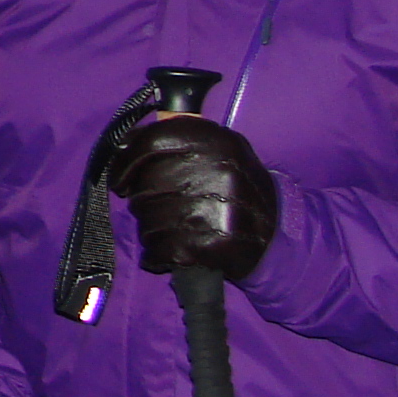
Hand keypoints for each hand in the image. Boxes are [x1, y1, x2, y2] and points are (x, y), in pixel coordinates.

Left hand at [111, 112, 280, 280]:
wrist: (277, 238)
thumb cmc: (237, 190)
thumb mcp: (222, 151)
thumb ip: (178, 141)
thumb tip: (125, 141)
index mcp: (219, 141)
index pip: (152, 141)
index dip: (126, 162)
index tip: (120, 181)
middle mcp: (219, 170)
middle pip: (145, 187)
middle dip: (143, 203)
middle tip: (158, 211)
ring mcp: (216, 208)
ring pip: (148, 220)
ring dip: (151, 230)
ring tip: (171, 232)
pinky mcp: (212, 244)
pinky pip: (158, 250)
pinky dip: (156, 256)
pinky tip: (166, 253)